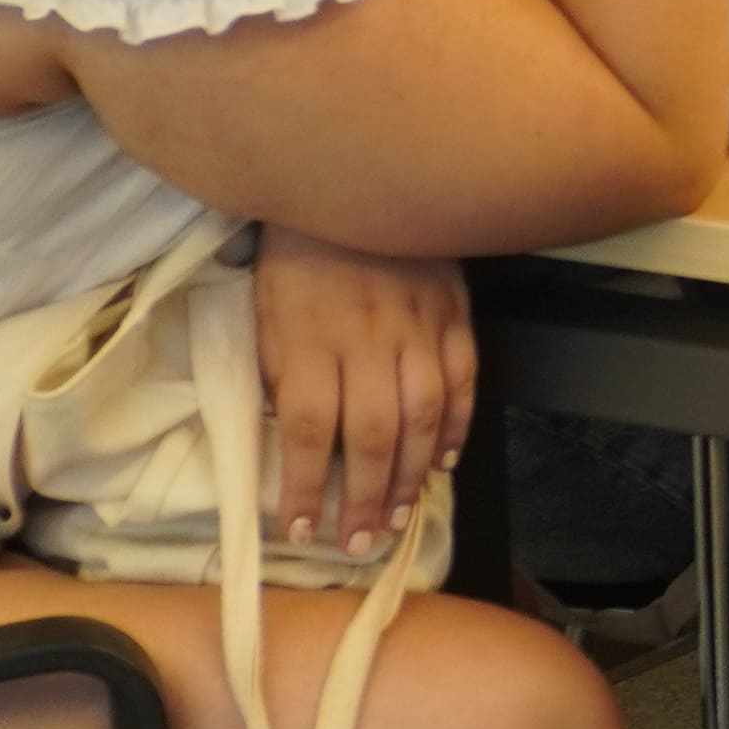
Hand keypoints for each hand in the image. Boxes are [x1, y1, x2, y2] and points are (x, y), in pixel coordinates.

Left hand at [251, 228, 474, 555]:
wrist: (347, 184)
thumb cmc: (296, 260)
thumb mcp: (265, 318)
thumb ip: (280, 379)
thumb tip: (293, 445)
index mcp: (311, 341)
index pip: (312, 430)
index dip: (307, 486)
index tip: (300, 527)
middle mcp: (369, 339)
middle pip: (373, 434)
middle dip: (365, 498)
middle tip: (357, 544)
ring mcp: (419, 325)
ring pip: (423, 414)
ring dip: (411, 474)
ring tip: (397, 517)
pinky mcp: (454, 312)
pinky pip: (463, 377)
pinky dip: (457, 424)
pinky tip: (444, 461)